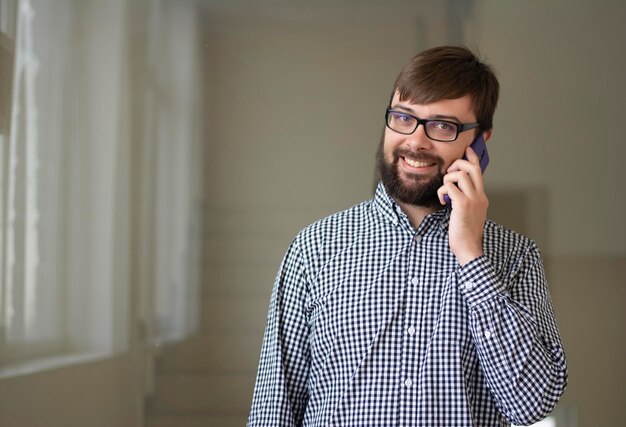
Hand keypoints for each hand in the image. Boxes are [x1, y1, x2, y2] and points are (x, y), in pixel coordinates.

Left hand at [437, 145, 488, 265]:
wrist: (469, 248)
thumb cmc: (465, 233)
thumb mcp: (469, 213)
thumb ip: (465, 200)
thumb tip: (455, 189)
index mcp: (481, 197)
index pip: (479, 171)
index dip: (472, 158)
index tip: (467, 150)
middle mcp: (479, 196)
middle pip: (472, 168)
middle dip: (457, 165)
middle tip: (448, 173)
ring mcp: (473, 200)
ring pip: (460, 175)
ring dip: (447, 179)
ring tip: (444, 191)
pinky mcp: (462, 205)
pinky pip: (450, 187)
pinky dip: (442, 191)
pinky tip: (442, 200)